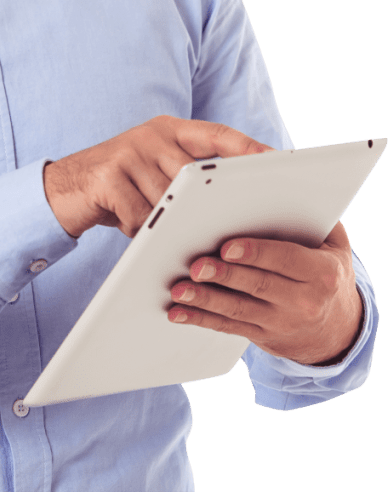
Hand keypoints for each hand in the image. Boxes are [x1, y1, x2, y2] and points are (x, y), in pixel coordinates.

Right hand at [43, 115, 271, 238]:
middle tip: (230, 223)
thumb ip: (187, 176)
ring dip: (169, 224)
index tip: (278, 163)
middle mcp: (151, 134)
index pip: (218, 134)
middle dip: (212, 201)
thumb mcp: (156, 171)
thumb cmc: (123, 186)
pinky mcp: (107, 175)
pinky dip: (140, 229)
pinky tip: (132, 230)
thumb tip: (236, 206)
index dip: (248, 147)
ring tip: (167, 237)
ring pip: (168, 198)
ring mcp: (128, 151)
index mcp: (170, 129)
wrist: (65, 187)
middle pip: (195, 172)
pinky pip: (139, 214)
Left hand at [167, 221, 362, 364]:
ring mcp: (281, 322)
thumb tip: (282, 178)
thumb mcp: (334, 244)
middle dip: (224, 275)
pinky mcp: (261, 335)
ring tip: (180, 289)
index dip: (256, 252)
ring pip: (238, 309)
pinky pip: (228, 326)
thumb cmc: (326, 271)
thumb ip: (315, 216)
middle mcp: (304, 301)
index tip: (228, 246)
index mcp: (322, 273)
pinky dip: (200, 319)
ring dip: (206, 299)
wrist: (337, 330)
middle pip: (258, 285)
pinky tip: (178, 312)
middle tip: (196, 265)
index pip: (287, 260)